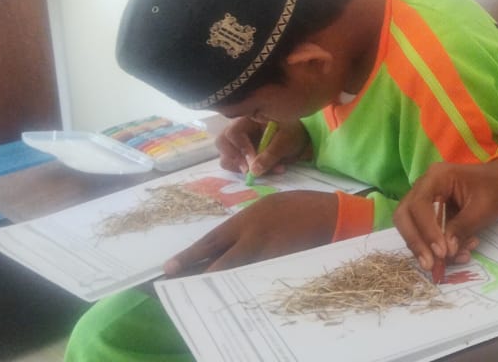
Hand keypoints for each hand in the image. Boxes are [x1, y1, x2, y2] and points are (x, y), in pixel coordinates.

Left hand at [162, 190, 337, 274]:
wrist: (328, 214)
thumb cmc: (296, 206)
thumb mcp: (265, 207)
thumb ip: (245, 225)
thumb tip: (228, 242)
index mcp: (245, 220)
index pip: (210, 241)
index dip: (189, 256)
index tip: (169, 267)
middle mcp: (250, 238)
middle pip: (217, 262)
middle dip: (195, 273)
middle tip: (175, 284)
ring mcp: (265, 255)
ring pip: (234, 274)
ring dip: (217, 281)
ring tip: (200, 291)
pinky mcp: (278, 266)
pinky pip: (254, 279)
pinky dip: (242, 285)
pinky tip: (233, 292)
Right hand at [216, 116, 310, 177]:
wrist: (298, 139)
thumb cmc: (292, 133)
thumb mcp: (286, 141)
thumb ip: (271, 154)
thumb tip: (253, 171)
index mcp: (248, 118)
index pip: (233, 132)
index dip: (241, 148)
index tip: (253, 162)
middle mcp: (238, 129)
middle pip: (222, 143)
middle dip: (235, 159)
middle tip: (249, 171)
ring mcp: (237, 143)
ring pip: (226, 157)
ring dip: (241, 168)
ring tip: (263, 172)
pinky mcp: (240, 156)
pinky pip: (234, 166)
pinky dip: (246, 172)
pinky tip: (264, 172)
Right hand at [393, 160, 497, 273]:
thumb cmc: (494, 190)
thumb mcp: (482, 208)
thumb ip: (462, 228)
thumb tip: (446, 252)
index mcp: (436, 177)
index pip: (419, 204)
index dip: (427, 230)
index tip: (442, 253)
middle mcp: (424, 187)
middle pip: (404, 216)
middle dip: (417, 243)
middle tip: (431, 265)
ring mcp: (424, 201)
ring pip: (411, 228)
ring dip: (428, 249)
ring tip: (457, 258)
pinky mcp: (429, 215)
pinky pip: (425, 234)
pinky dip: (439, 248)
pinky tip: (461, 253)